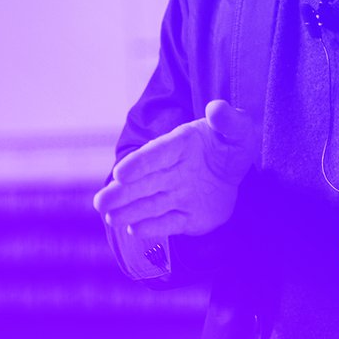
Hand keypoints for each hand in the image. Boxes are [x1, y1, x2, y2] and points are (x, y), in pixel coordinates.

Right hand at [93, 100, 259, 239]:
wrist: (236, 167)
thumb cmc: (232, 141)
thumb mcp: (237, 127)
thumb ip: (227, 119)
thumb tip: (216, 108)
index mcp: (181, 145)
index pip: (157, 154)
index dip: (139, 163)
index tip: (121, 173)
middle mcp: (174, 171)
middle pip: (144, 183)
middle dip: (121, 193)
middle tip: (100, 202)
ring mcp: (179, 195)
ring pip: (150, 204)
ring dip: (130, 211)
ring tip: (109, 217)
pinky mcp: (188, 217)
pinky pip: (169, 223)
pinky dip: (153, 227)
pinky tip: (134, 230)